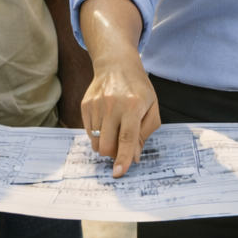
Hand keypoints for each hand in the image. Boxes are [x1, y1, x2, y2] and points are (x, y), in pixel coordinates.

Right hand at [81, 53, 159, 177]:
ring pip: (96, 141)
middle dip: (113, 153)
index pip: (127, 137)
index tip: (118, 172)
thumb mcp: (152, 106)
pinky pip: (88, 132)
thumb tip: (133, 157)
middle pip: (107, 143)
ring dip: (105, 144)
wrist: (116, 64)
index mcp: (133, 105)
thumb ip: (145, 133)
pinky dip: (97, 135)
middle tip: (121, 146)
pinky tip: (106, 122)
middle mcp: (112, 105)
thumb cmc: (138, 88)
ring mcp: (96, 104)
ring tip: (114, 129)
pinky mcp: (85, 105)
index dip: (122, 157)